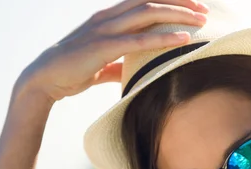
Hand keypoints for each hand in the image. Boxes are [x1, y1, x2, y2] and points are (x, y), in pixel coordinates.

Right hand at [16, 0, 208, 103]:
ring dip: (178, 15)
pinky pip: (138, 40)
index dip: (170, 0)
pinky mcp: (103, 47)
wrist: (44, 79)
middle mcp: (108, 17)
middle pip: (150, 0)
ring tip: (202, 21)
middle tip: (206, 10)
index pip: (144, 0)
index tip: (194, 7)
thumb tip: (134, 70)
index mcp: (108, 17)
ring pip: (147, 13)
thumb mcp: (101, 63)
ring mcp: (105, 29)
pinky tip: (184, 39)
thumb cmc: (72, 69)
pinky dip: (163, 38)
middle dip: (181, 2)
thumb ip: (119, 63)